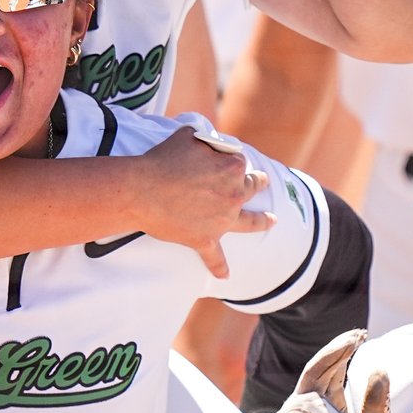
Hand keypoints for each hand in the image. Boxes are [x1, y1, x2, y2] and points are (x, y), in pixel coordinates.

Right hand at [138, 126, 274, 277]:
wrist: (140, 190)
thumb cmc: (162, 160)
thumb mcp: (186, 136)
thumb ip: (203, 137)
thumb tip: (209, 139)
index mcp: (231, 168)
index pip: (239, 162)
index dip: (229, 160)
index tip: (221, 160)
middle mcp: (233, 195)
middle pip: (250, 187)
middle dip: (256, 183)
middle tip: (261, 181)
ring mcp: (222, 220)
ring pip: (248, 222)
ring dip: (261, 221)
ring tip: (271, 221)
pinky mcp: (205, 239)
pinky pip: (216, 257)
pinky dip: (220, 267)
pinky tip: (225, 275)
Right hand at [264, 330, 388, 412]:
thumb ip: (373, 408)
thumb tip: (380, 370)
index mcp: (327, 401)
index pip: (332, 367)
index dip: (344, 349)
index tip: (361, 334)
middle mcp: (306, 404)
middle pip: (315, 369)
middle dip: (334, 353)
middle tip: (353, 341)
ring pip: (310, 403)